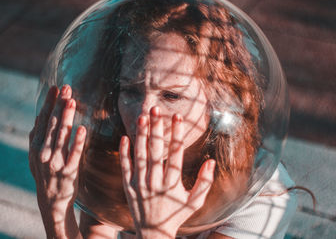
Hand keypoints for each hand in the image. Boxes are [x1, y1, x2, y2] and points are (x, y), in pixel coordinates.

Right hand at [29, 85, 85, 238]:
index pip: (43, 120)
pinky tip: (82, 129)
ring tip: (71, 101)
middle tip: (67, 88)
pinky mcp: (69, 172)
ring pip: (61, 136)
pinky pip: (74, 154)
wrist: (52, 201)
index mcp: (36, 147)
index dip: (48, 103)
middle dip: (59, 105)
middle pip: (52, 124)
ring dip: (66, 117)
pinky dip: (77, 141)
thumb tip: (38, 118)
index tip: (55, 88)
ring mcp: (55, 162)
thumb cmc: (45, 176)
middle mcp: (43, 153)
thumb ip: (36, 138)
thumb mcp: (35, 157)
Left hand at [119, 106, 214, 238]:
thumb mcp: (194, 202)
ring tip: (142, 117)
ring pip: (140, 155)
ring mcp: (140, 184)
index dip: (177, 134)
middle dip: (156, 128)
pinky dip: (124, 152)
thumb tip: (212, 162)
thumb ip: (204, 182)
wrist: (153, 232)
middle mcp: (155, 182)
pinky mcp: (128, 187)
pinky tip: (124, 137)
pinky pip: (125, 167)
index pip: (176, 154)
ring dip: (141, 135)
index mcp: (172, 184)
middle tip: (155, 109)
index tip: (177, 117)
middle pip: (156, 150)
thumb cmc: (175, 215)